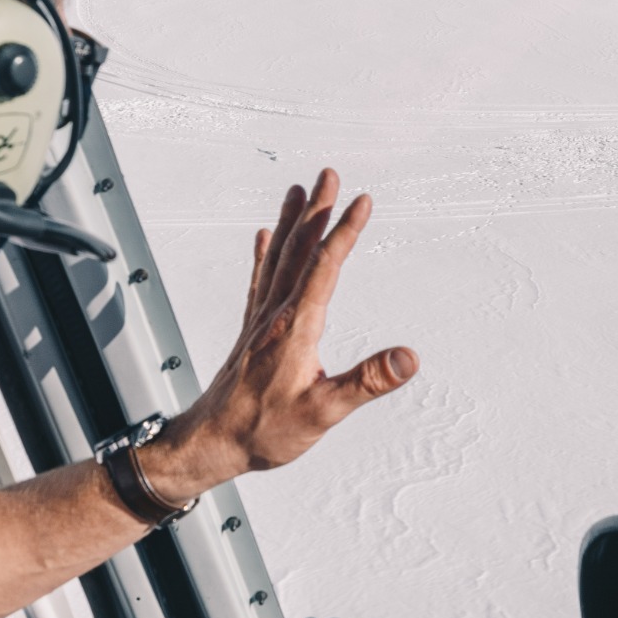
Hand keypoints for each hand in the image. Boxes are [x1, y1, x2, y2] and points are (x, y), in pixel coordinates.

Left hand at [143, 169, 415, 500]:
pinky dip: (265, 254)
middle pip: (299, 251)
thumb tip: (408, 358)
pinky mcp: (251, 332)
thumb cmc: (262, 432)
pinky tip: (265, 237)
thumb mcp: (323, 413)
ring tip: (300, 190)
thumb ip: (366, 382)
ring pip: (278, 259)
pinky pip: (259, 281)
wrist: (209, 443)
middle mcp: (275, 316)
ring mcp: (260, 322)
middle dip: (318, 211)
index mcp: (295, 329)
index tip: (364, 200)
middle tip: (330, 174)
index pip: (325, 269)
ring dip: (292, 222)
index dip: (345, 232)